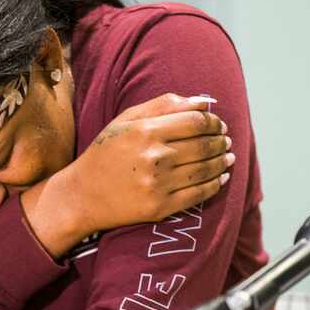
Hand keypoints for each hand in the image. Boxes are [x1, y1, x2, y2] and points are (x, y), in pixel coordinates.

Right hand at [67, 93, 230, 230]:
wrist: (82, 196)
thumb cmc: (104, 153)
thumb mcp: (125, 121)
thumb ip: (163, 105)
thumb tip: (204, 102)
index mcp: (145, 131)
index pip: (196, 121)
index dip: (213, 121)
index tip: (218, 123)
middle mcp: (154, 157)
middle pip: (204, 145)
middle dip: (221, 141)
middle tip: (226, 140)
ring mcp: (158, 184)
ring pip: (206, 169)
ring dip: (223, 161)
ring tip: (228, 157)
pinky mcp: (160, 207)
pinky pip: (199, 194)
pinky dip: (216, 184)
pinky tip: (222, 177)